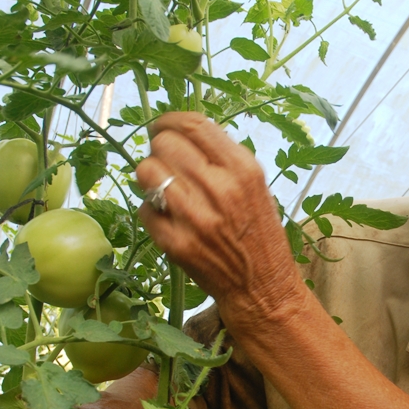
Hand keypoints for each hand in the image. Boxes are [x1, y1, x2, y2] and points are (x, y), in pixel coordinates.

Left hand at [136, 113, 304, 327]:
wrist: (263, 287)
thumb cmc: (257, 232)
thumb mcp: (254, 186)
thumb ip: (221, 158)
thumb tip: (178, 134)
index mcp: (242, 169)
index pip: (192, 125)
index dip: (169, 121)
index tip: (162, 128)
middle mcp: (220, 189)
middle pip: (164, 144)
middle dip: (159, 151)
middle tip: (166, 165)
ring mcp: (195, 218)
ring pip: (146, 172)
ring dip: (150, 178)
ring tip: (164, 190)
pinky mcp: (176, 244)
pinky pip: (145, 209)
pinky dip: (152, 211)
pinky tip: (170, 220)